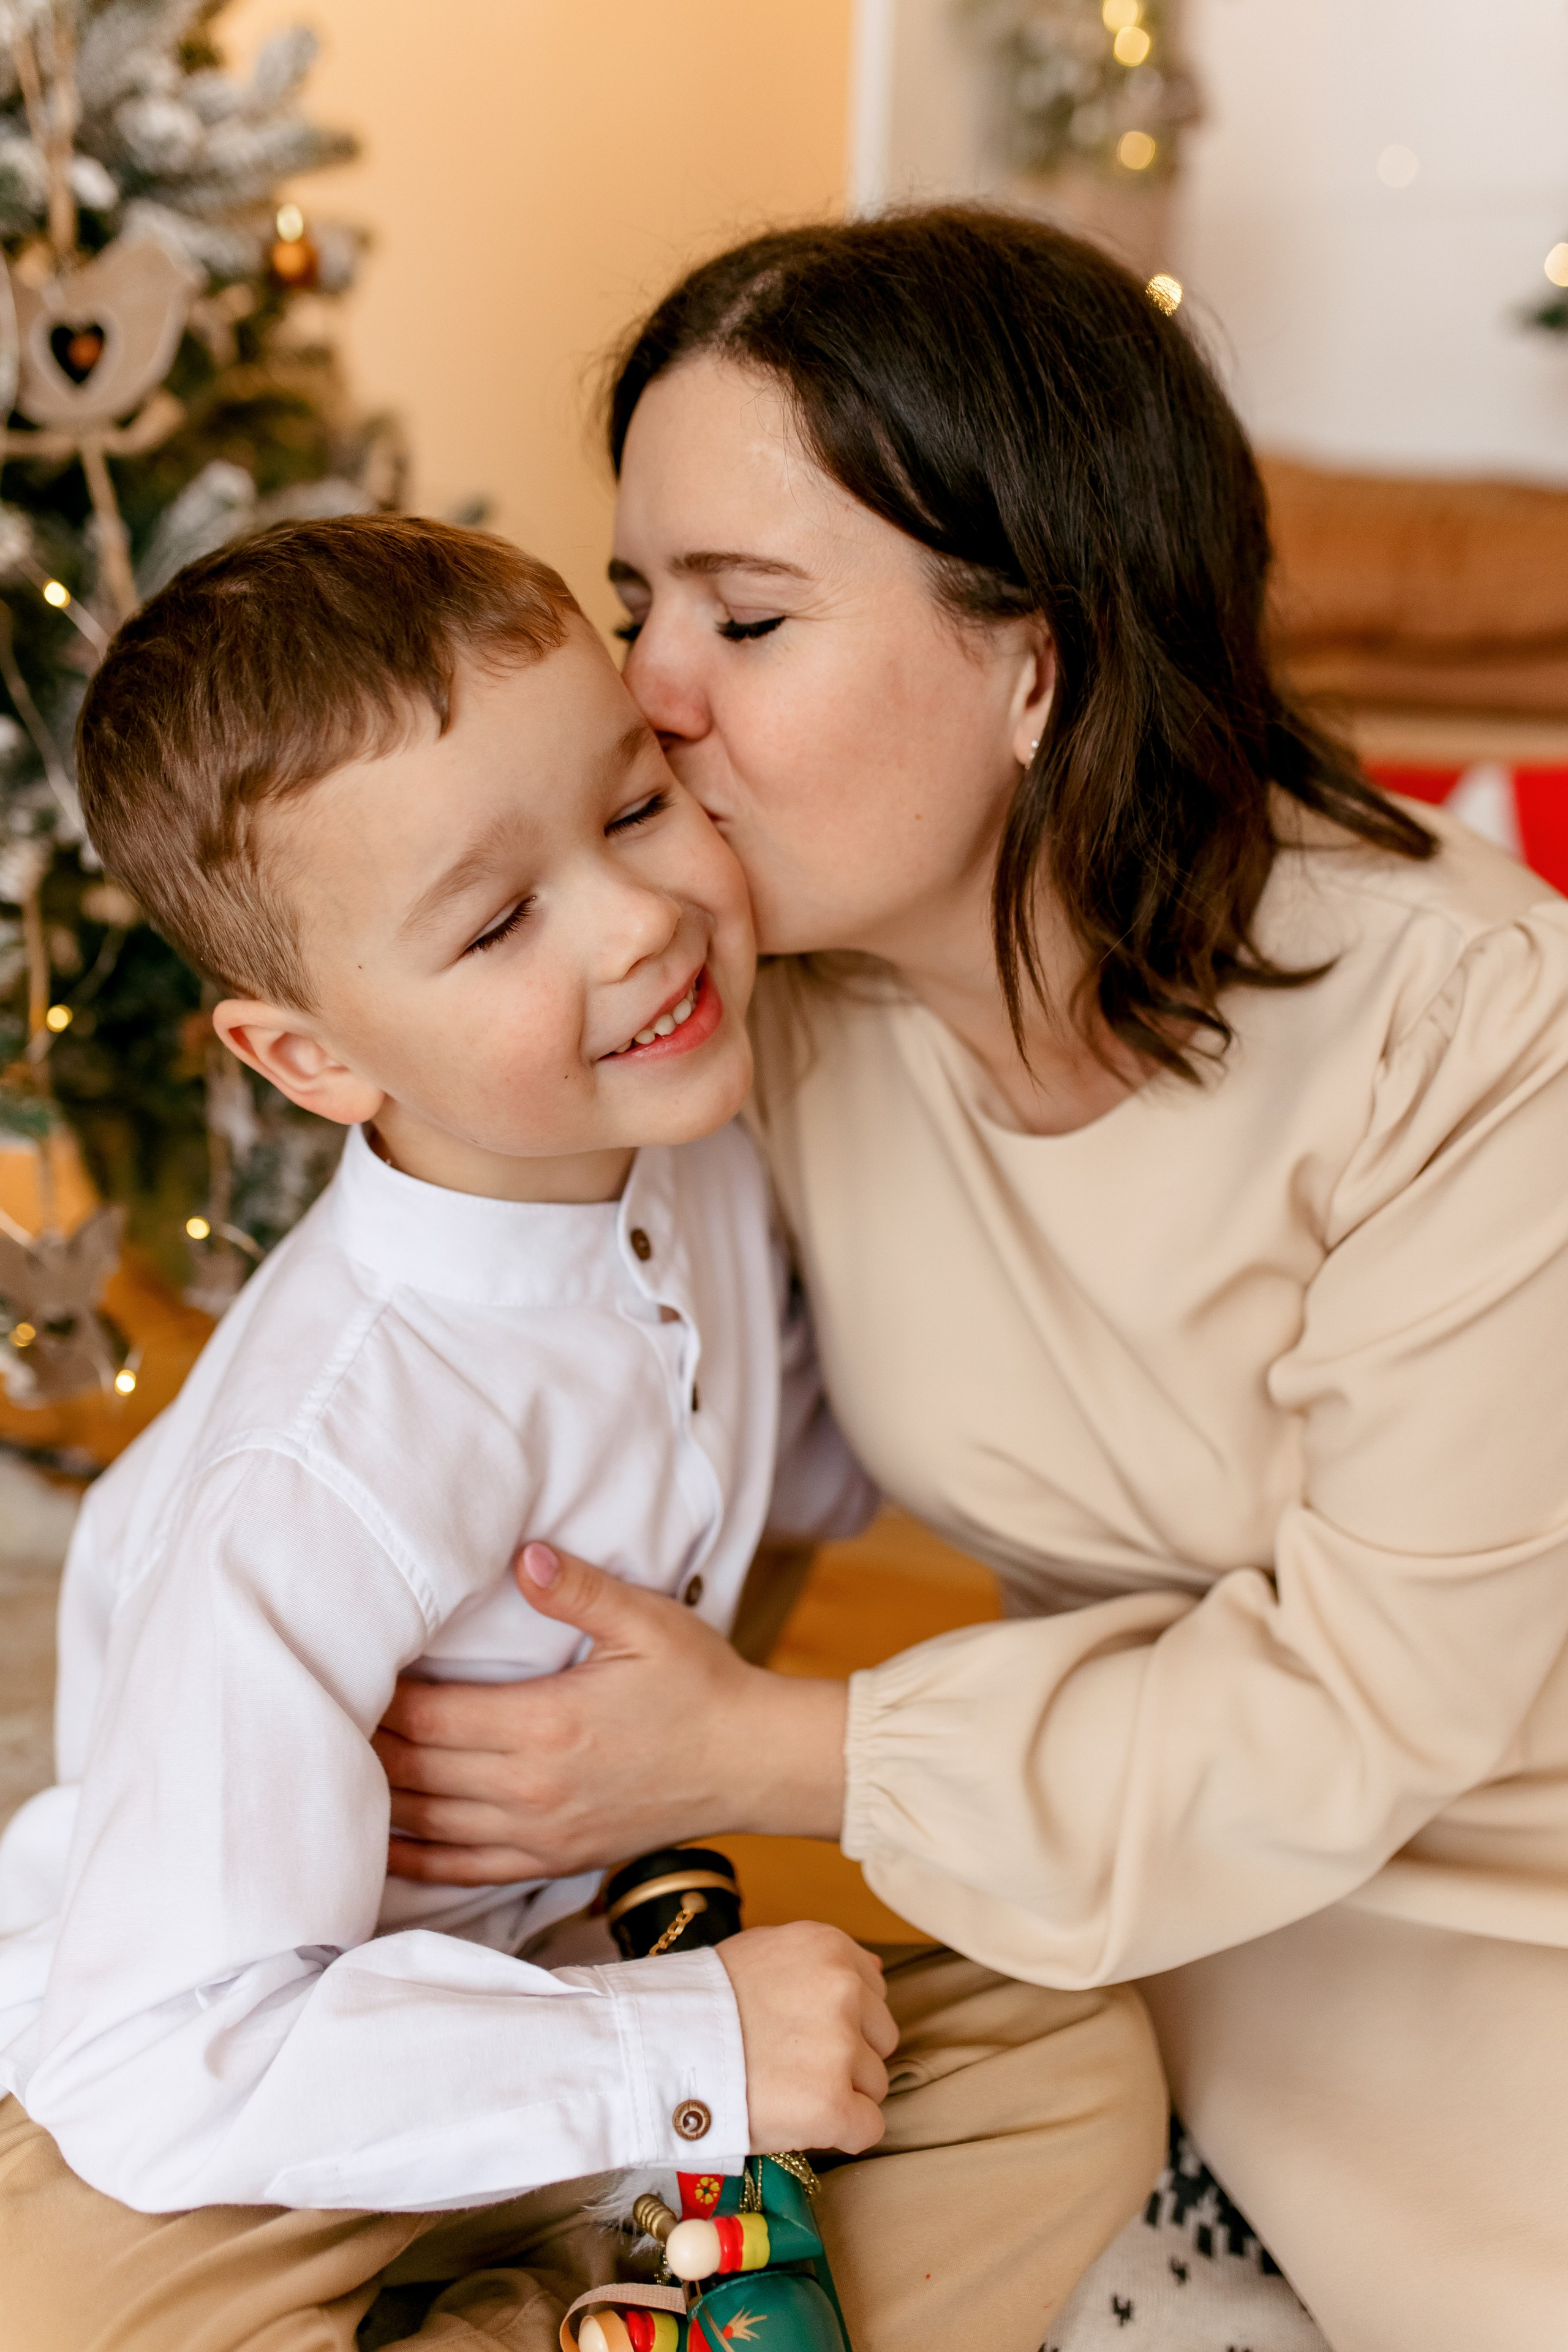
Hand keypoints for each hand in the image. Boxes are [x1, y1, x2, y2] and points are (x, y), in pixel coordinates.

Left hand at [375, 1543, 848, 1884]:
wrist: (752, 1761)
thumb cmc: (701, 1683)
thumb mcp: (647, 1621)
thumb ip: (580, 1590)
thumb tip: (525, 1557)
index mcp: (547, 1724)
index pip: (432, 1716)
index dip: (381, 1698)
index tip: (347, 1671)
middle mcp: (534, 1787)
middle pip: (417, 1770)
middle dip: (366, 1744)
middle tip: (322, 1717)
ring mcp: (541, 1833)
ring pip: (431, 1821)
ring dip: (378, 1798)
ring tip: (332, 1773)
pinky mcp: (553, 1860)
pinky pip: (465, 1868)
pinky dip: (415, 1858)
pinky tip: (380, 1845)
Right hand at [718, 1924, 896, 2154]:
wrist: (659, 2049)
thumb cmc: (705, 2003)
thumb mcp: (763, 1951)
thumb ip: (821, 1961)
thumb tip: (877, 1970)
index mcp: (830, 1948)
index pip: (873, 1992)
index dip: (840, 2020)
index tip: (801, 2032)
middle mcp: (845, 1990)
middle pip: (879, 2039)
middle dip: (846, 2057)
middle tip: (791, 2064)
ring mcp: (841, 2048)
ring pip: (874, 2085)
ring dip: (839, 2093)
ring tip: (784, 2089)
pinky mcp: (833, 2104)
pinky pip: (868, 2127)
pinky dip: (841, 2133)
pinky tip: (800, 2123)